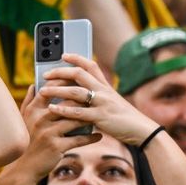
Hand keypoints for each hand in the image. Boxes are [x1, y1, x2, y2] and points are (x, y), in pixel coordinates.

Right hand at [11, 86, 99, 180]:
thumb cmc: (29, 140)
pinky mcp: (56, 146)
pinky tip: (99, 135)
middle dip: (84, 100)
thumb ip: (29, 101)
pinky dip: (90, 137)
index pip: (51, 90)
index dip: (67, 84)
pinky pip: (78, 139)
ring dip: (89, 118)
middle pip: (67, 102)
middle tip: (97, 100)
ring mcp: (48, 132)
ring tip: (100, 117)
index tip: (81, 84)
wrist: (25, 166)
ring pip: (75, 120)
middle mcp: (40, 119)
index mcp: (34, 110)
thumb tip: (34, 85)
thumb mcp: (25, 120)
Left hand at [39, 54, 159, 145]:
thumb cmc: (126, 118)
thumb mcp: (114, 102)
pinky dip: (63, 109)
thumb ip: (99, 97)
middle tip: (45, 74)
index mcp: (106, 86)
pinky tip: (52, 108)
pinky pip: (79, 112)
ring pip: (75, 91)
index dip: (76, 57)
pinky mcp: (101, 117)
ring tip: (43, 91)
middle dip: (60, 72)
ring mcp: (102, 103)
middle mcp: (104, 91)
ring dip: (57, 89)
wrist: (142, 130)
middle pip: (79, 73)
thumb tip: (81, 96)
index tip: (63, 54)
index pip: (91, 65)